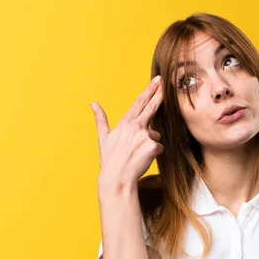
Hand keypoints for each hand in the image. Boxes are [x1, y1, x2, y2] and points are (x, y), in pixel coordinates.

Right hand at [90, 76, 163, 198]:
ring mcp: (145, 135)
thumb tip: (93, 104)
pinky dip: (153, 153)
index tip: (157, 81)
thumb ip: (101, 119)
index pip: (140, 102)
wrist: (117, 177)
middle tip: (165, 84)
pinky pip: (158, 148)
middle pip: (152, 107)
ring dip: (149, 143)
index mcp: (125, 122)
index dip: (149, 90)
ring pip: (155, 135)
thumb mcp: (103, 137)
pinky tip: (142, 159)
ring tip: (137, 154)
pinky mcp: (152, 146)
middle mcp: (136, 126)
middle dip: (160, 94)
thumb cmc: (110, 160)